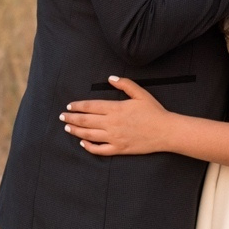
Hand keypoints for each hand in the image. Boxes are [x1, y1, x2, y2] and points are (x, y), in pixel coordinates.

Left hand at [61, 77, 175, 156]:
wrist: (166, 131)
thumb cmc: (154, 111)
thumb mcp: (140, 93)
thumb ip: (125, 84)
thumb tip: (110, 78)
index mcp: (115, 108)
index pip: (90, 106)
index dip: (78, 106)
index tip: (69, 106)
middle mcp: (112, 124)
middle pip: (85, 120)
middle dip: (71, 118)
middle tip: (62, 116)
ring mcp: (114, 138)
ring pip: (89, 135)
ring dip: (76, 131)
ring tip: (67, 128)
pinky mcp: (119, 149)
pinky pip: (100, 150)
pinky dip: (89, 147)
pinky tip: (83, 143)